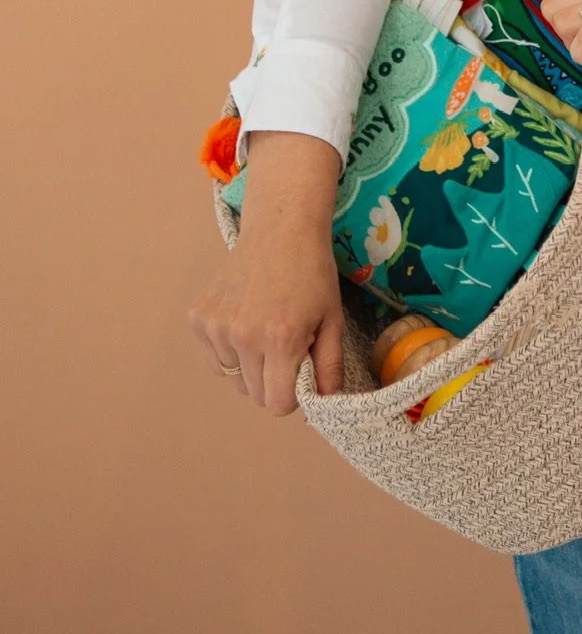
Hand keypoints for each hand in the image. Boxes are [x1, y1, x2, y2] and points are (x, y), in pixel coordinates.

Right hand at [188, 131, 345, 414]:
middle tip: (285, 345)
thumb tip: (325, 405)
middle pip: (254, 394)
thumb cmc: (312, 273)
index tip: (299, 372)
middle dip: (272, 380)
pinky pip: (215, 358)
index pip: (276, 404)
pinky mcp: (198, 317)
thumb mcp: (332, 320)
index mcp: (280, 339)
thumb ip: (329, 367)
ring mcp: (215, 326)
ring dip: (250, 365)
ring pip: (233, 378)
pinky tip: (244, 319)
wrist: (280, 228)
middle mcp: (243, 336)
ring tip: (264, 327)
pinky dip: (229, 350)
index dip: (291, 394)